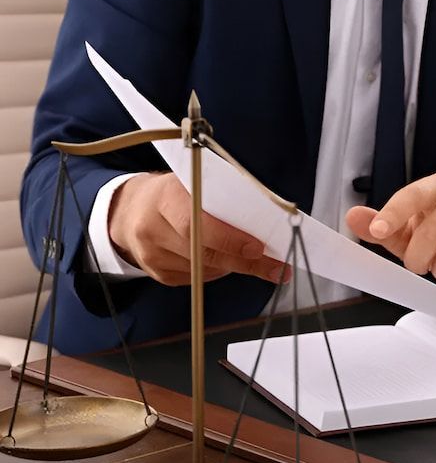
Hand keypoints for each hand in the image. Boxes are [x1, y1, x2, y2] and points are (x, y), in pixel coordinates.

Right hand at [108, 173, 288, 285]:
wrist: (133, 209)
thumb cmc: (174, 193)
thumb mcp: (193, 183)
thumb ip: (221, 198)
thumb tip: (266, 220)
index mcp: (164, 197)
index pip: (195, 223)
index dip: (229, 239)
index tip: (259, 248)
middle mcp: (152, 227)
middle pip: (203, 253)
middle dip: (245, 262)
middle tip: (276, 267)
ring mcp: (152, 254)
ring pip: (204, 270)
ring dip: (235, 267)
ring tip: (257, 261)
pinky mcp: (157, 273)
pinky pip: (197, 279)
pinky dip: (218, 272)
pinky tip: (225, 262)